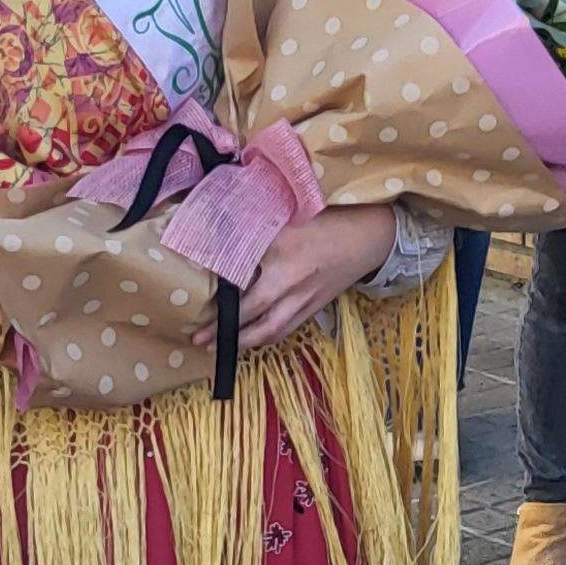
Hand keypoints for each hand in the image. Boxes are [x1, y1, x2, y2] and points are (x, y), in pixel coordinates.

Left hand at [209, 204, 396, 356]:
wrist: (368, 238)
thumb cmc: (326, 222)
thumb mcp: (286, 217)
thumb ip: (254, 229)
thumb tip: (217, 233)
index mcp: (286, 258)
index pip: (247, 286)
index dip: (224, 304)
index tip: (198, 310)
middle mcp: (294, 285)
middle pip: (258, 319)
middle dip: (227, 333)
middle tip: (199, 340)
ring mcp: (306, 301)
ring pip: (272, 331)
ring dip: (244, 343)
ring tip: (218, 346)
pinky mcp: (314, 308)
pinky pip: (286, 330)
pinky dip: (265, 337)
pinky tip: (249, 339)